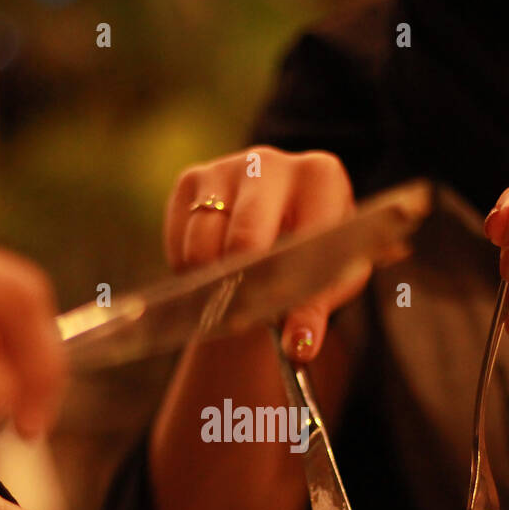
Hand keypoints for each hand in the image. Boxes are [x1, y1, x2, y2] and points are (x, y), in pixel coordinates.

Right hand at [164, 146, 366, 360]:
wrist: (280, 228)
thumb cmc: (312, 253)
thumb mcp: (328, 280)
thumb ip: (316, 310)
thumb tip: (298, 347)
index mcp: (320, 177)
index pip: (306, 236)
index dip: (296, 289)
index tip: (291, 334)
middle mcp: (272, 162)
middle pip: (244, 239)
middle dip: (243, 288)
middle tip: (245, 322)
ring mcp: (227, 167)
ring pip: (203, 245)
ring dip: (213, 284)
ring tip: (232, 296)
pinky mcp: (191, 180)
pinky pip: (180, 243)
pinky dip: (191, 271)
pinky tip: (213, 273)